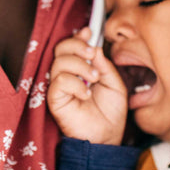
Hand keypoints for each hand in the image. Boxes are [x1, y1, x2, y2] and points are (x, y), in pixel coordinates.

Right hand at [47, 27, 127, 144]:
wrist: (108, 137)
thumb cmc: (111, 112)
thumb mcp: (114, 83)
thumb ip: (104, 65)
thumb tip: (94, 47)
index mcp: (81, 68)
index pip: (72, 45)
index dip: (78, 36)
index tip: (89, 32)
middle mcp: (68, 74)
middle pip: (61, 48)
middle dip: (77, 45)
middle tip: (92, 54)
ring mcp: (60, 86)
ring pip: (60, 62)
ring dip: (80, 65)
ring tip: (94, 78)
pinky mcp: (55, 100)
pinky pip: (59, 82)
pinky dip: (75, 84)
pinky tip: (86, 94)